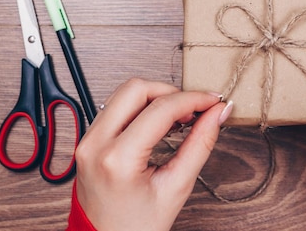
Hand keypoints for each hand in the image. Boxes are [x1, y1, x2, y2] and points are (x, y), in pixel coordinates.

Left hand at [74, 78, 232, 230]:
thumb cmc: (136, 226)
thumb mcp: (176, 187)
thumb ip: (200, 144)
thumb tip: (217, 114)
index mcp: (117, 159)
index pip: (160, 109)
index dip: (193, 99)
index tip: (213, 101)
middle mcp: (95, 144)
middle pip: (136, 88)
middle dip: (171, 92)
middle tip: (194, 109)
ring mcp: (87, 140)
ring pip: (124, 93)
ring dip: (156, 98)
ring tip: (179, 119)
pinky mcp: (88, 140)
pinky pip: (116, 107)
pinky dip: (142, 107)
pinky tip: (160, 123)